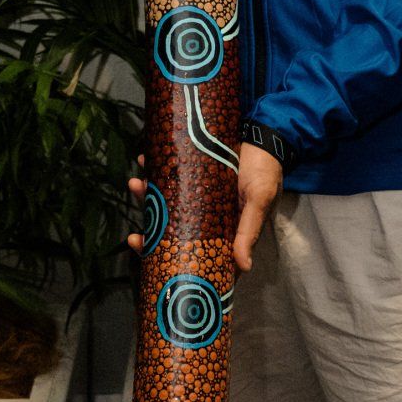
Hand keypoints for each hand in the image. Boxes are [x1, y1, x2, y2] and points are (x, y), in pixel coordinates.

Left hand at [128, 144, 282, 263]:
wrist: (265, 134)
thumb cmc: (267, 170)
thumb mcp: (259, 200)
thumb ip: (249, 230)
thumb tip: (244, 267)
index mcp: (226, 232)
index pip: (199, 256)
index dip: (174, 263)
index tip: (152, 260)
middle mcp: (208, 218)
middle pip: (175, 235)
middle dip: (152, 236)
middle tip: (134, 237)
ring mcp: (198, 197)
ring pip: (167, 205)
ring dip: (148, 198)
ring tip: (136, 184)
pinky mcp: (192, 175)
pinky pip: (169, 177)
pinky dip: (156, 169)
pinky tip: (145, 161)